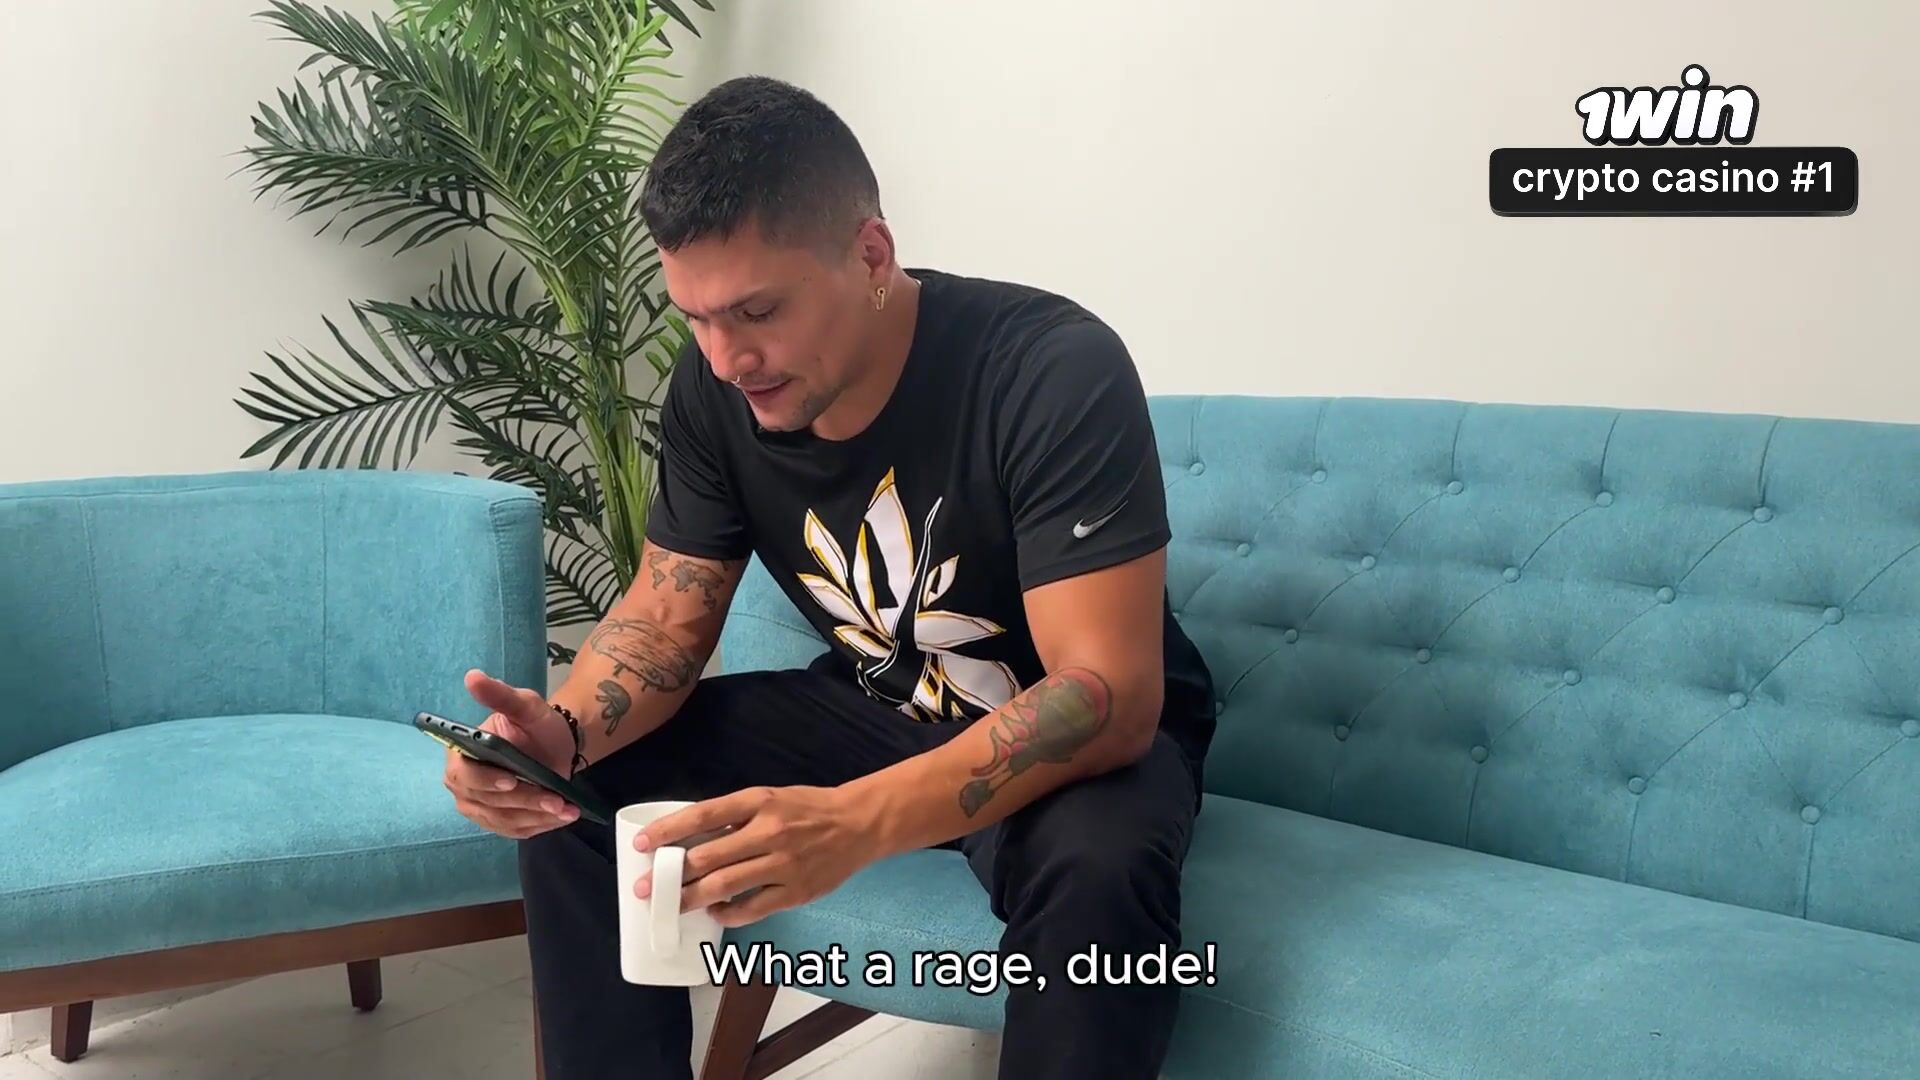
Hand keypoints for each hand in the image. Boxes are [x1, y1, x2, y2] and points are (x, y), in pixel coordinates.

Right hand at [443, 669, 580, 839]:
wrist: (556, 745)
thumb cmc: (536, 724)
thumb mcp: (525, 706)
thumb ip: (500, 696)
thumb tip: (473, 677)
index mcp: (460, 755)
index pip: (465, 775)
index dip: (486, 781)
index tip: (511, 780)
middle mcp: (463, 786)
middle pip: (487, 802)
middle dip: (524, 801)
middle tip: (555, 799)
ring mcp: (480, 807)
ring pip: (505, 820)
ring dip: (537, 816)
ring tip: (567, 810)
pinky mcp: (498, 821)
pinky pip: (517, 830)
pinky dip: (541, 826)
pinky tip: (562, 817)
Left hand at [633, 785, 878, 927]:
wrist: (858, 824)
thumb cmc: (808, 809)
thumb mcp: (771, 799)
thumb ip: (735, 818)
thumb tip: (690, 838)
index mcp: (759, 802)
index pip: (703, 815)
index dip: (668, 830)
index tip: (642, 844)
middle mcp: (769, 831)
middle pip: (708, 857)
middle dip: (671, 876)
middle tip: (646, 889)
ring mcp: (782, 864)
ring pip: (725, 886)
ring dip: (692, 898)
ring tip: (672, 905)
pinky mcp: (795, 892)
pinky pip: (751, 909)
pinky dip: (727, 914)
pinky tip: (715, 912)